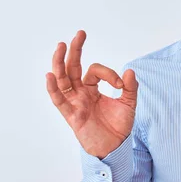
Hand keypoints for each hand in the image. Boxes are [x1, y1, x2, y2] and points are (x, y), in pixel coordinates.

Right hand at [45, 30, 137, 158]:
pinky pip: (59, 100)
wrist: (115, 147)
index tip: (121, 84)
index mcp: (92, 89)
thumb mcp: (129, 103)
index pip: (95, 71)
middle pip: (72, 68)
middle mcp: (80, 93)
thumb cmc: (119, 126)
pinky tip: (50, 75)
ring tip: (61, 46)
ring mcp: (74, 103)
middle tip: (80, 34)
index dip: (109, 74)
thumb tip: (130, 71)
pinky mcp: (72, 115)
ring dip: (60, 63)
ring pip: (62, 79)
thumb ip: (130, 88)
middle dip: (75, 50)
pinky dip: (53, 88)